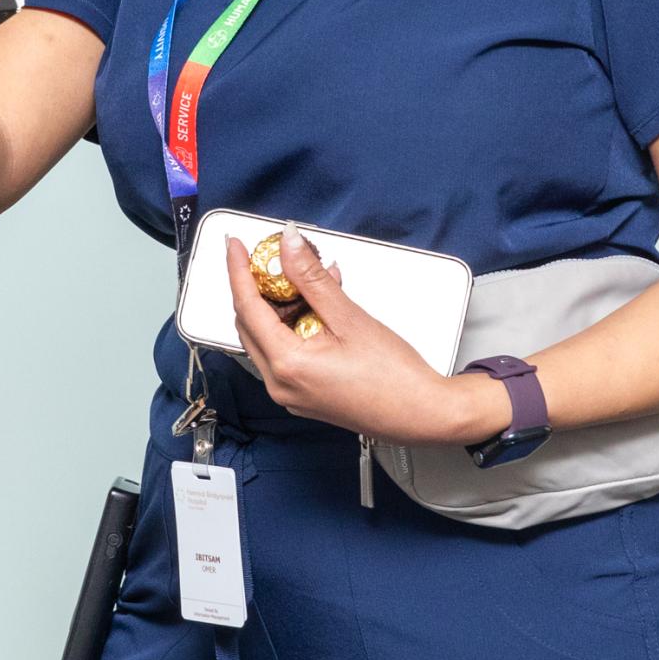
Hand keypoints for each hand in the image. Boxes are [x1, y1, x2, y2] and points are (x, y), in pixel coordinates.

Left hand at [223, 230, 509, 445]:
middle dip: (257, 287)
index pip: (247, 307)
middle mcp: (281, 385)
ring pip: (268, 338)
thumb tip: (289, 246)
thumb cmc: (395, 378)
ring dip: (280, 306)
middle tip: (269, 257)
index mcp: (286, 366)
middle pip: (251, 324)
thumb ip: (313, 279)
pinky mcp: (305, 395)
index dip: (239, 271)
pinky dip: (294, 325)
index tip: (236, 245)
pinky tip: (319, 305)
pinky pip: (285, 352)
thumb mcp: (350, 318)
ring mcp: (291, 394)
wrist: (422, 414)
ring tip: (307, 278)